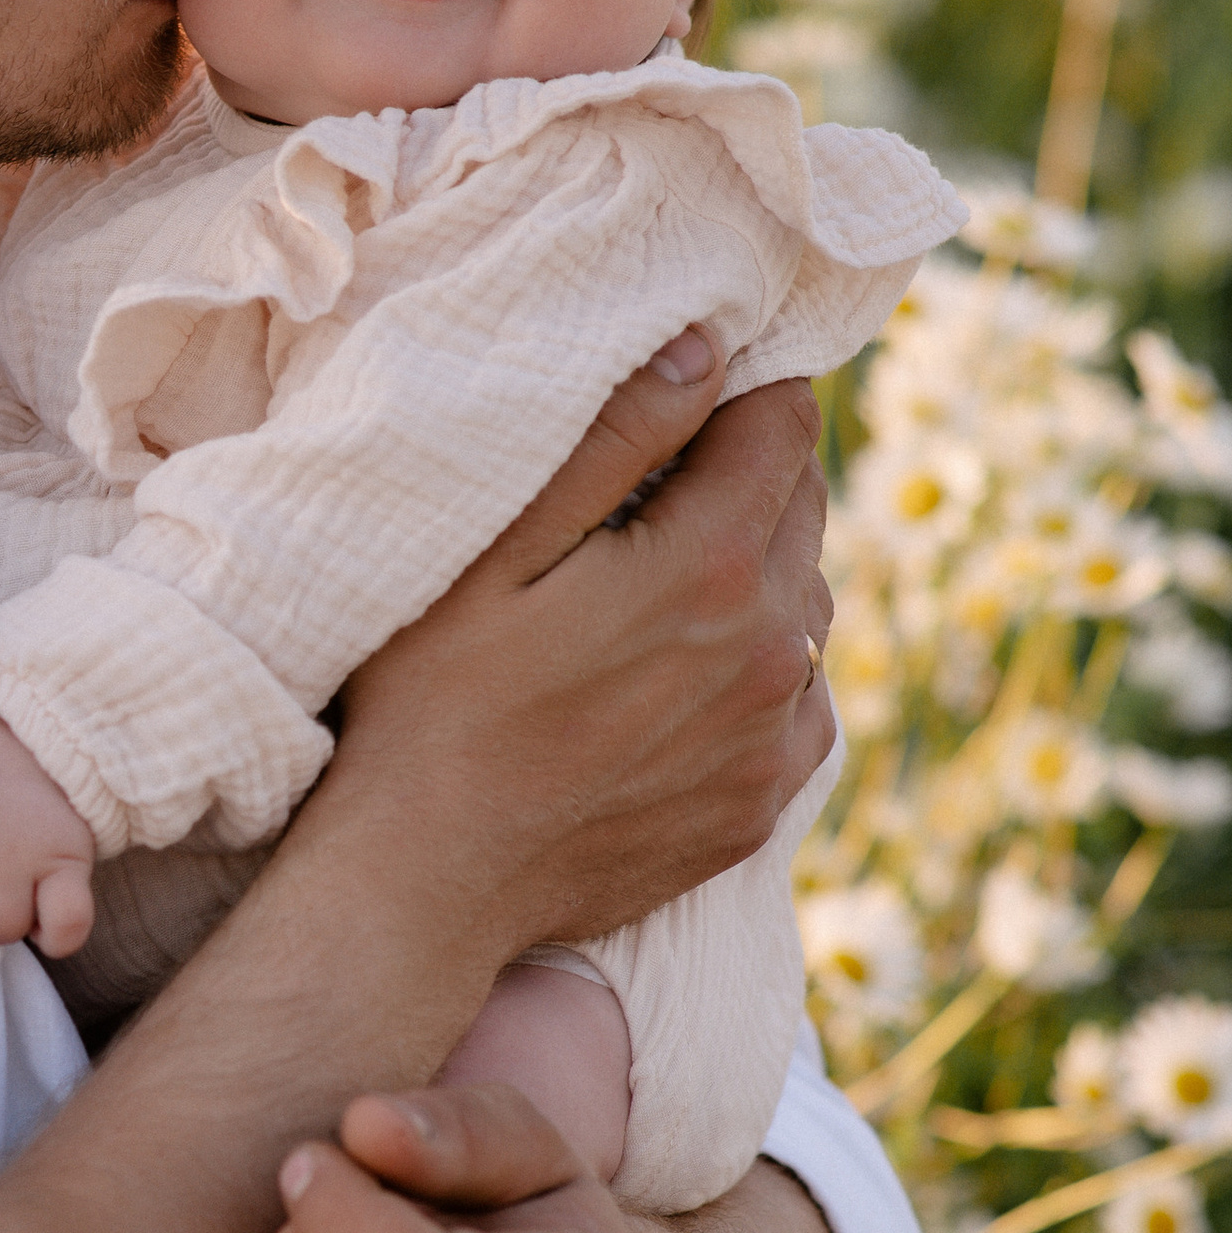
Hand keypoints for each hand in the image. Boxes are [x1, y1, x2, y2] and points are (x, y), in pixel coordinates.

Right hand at [317, 346, 833, 959]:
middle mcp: (771, 652)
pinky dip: (758, 673)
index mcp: (711, 568)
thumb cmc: (432, 703)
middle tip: (660, 484)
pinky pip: (798, 706)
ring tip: (660, 586)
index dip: (742, 393)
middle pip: (804, 511)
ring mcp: (771, 739)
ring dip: (757, 577)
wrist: (425, 882)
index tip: (694, 393)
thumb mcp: (493, 551)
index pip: (783, 428)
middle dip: (748, 478)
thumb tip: (705, 350)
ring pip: (806, 610)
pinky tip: (682, 677)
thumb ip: (609, 442)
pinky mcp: (758, 807)